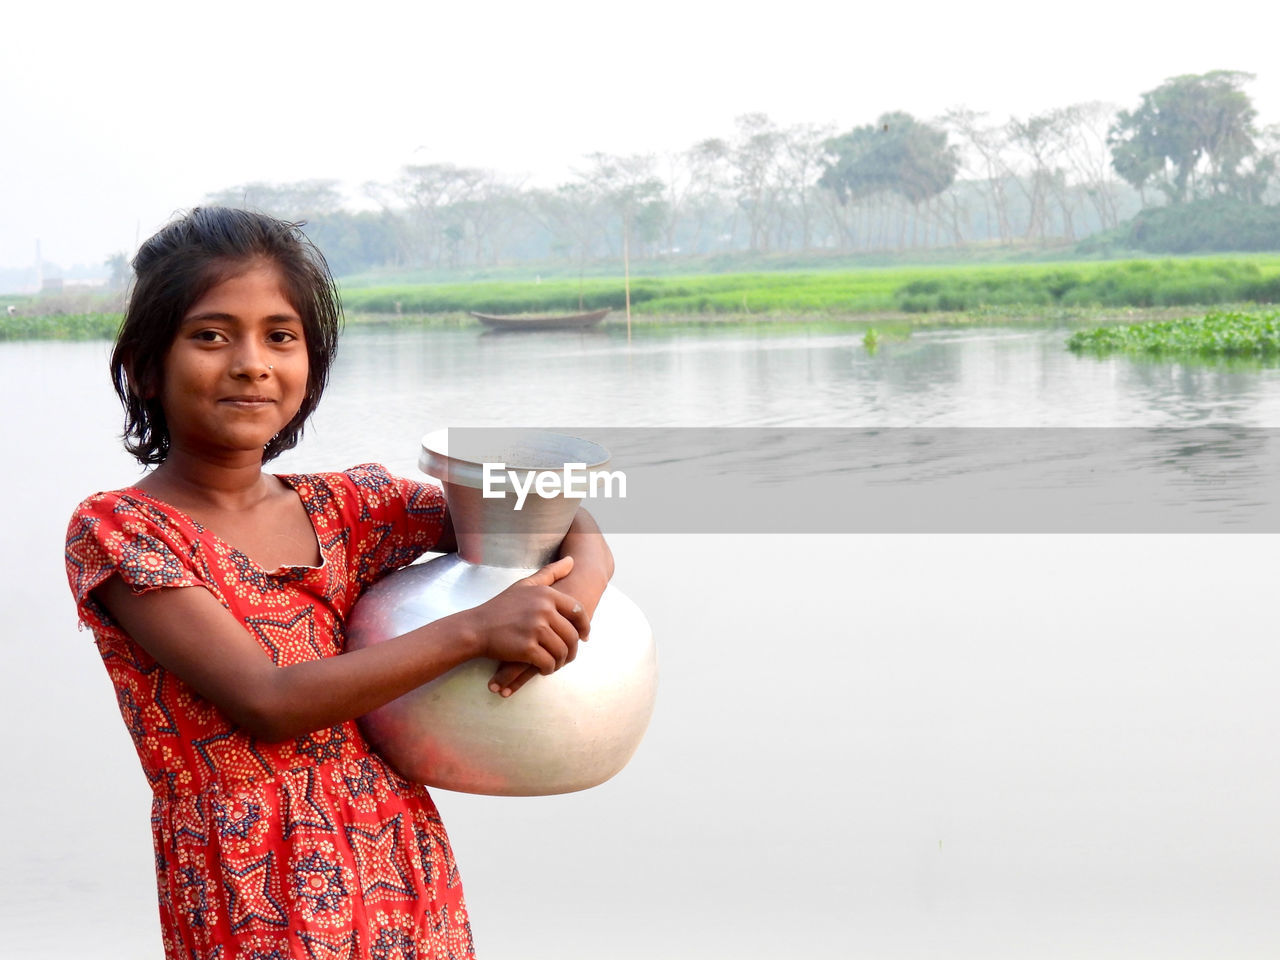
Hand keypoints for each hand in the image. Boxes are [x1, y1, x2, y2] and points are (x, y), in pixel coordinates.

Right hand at [460, 557, 588, 694]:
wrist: (476, 628)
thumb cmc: (500, 607)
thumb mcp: (525, 585)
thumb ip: (550, 573)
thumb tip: (571, 561)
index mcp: (547, 594)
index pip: (578, 611)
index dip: (584, 627)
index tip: (583, 637)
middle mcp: (544, 609)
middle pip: (572, 635)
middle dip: (572, 649)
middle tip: (566, 656)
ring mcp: (535, 629)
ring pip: (562, 651)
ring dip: (560, 661)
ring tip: (553, 663)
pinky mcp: (527, 648)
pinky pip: (548, 663)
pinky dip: (548, 669)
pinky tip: (543, 668)